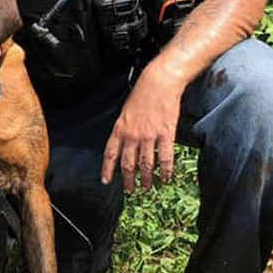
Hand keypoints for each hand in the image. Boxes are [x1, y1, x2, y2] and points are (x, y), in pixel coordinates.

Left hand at [101, 69, 181, 191]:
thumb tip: (124, 142)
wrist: (159, 82)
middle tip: (130, 190)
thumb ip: (124, 128)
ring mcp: (149, 136)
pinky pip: (164, 157)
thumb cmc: (143, 93)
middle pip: (127, 164)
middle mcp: (132, 135)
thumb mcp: (126, 110)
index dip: (108, 170)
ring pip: (145, 164)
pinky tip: (166, 178)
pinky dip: (165, 170)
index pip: (110, 154)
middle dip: (128, 180)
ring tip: (147, 187)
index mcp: (120, 129)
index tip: (106, 181)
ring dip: (146, 179)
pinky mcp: (165, 134)